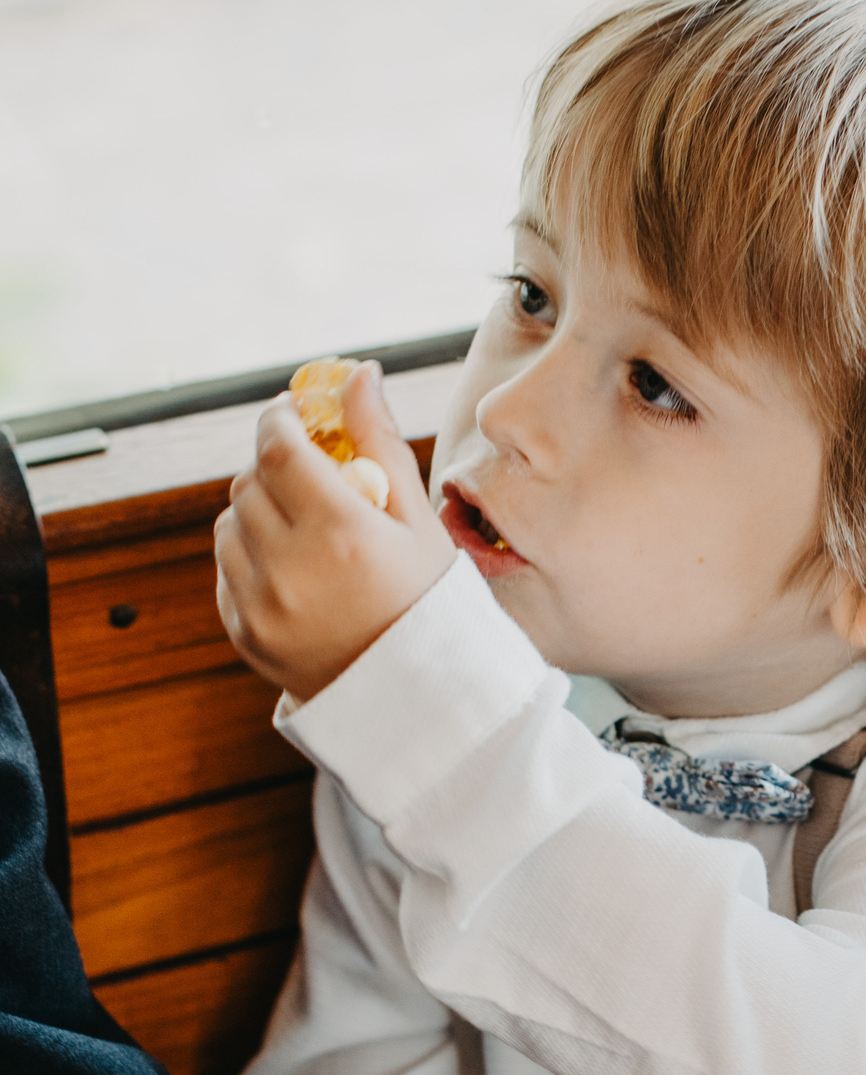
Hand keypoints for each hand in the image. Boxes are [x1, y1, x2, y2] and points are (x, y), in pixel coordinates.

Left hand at [215, 362, 453, 701]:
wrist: (421, 700)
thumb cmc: (430, 603)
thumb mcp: (419, 522)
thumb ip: (381, 443)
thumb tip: (359, 375)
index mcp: (342, 534)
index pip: (278, 449)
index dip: (278, 421)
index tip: (291, 414)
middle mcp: (292, 570)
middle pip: (250, 482)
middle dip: (272, 466)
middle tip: (306, 473)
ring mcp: (262, 607)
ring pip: (230, 524)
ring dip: (257, 512)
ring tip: (302, 528)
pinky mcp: (244, 634)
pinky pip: (227, 571)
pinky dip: (250, 558)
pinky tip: (293, 570)